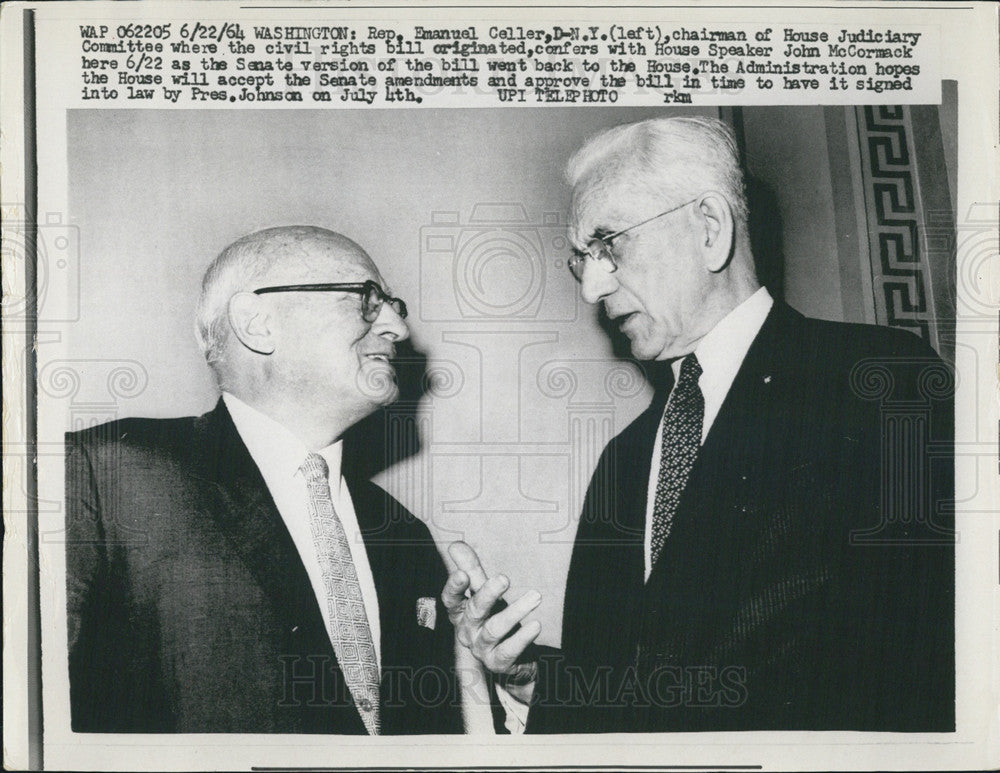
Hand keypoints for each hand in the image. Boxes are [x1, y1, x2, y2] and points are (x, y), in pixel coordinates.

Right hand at [441, 541, 541, 691]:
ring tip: (535, 596)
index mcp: (460, 611)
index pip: (451, 598)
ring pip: (494, 629)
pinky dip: (522, 638)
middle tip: (504, 578)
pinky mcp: (498, 662)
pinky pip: (509, 651)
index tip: (463, 574)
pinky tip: (535, 625)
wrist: (509, 656)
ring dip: (515, 612)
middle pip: (474, 611)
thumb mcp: (482, 591)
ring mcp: (481, 648)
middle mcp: (467, 630)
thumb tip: (455, 545)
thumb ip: (472, 569)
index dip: (454, 587)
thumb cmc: (493, 615)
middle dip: (487, 594)